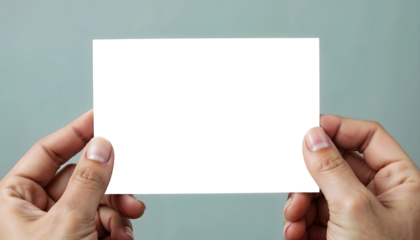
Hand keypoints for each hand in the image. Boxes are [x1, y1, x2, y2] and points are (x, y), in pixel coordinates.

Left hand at [0, 109, 144, 239]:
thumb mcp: (66, 223)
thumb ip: (88, 182)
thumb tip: (102, 146)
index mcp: (15, 200)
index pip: (47, 153)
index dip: (76, 133)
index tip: (98, 117)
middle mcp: (37, 211)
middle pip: (82, 177)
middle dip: (110, 185)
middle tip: (125, 185)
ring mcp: (59, 226)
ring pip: (99, 199)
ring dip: (118, 209)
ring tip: (126, 218)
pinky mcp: (79, 238)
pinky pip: (104, 220)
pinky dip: (118, 226)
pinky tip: (120, 235)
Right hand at [283, 114, 419, 239]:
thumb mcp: (355, 209)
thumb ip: (331, 169)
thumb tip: (313, 137)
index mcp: (401, 184)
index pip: (369, 137)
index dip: (337, 128)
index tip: (309, 130)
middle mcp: (380, 197)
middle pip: (335, 164)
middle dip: (309, 177)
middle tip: (298, 183)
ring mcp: (358, 215)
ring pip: (318, 190)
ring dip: (299, 202)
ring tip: (296, 215)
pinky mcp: (339, 231)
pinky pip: (311, 213)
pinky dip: (298, 220)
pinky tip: (296, 230)